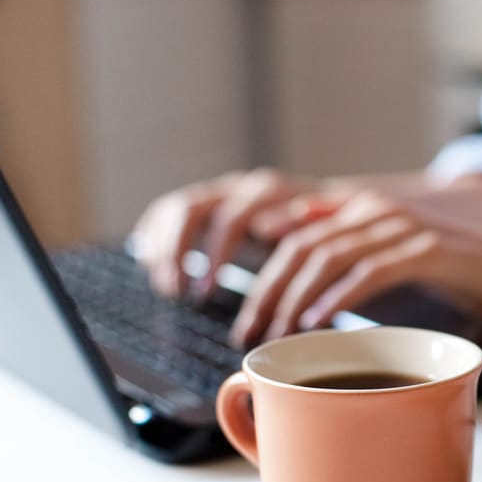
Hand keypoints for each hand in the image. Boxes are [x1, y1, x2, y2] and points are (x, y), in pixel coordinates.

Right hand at [133, 168, 324, 296]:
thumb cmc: (331, 234)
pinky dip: (155, 235)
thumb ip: (303, 227)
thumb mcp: (326, 235)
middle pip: (192, 210)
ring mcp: (219, 194)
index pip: (229, 218)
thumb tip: (267, 229)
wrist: (332, 212)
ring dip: (165, 248)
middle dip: (179, 252)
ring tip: (167, 288)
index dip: (214, 254)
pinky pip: (168, 211)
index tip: (205, 291)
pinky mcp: (205, 205)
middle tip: (177, 293)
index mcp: (267, 192)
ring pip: (176, 210)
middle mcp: (238, 188)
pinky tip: (149, 262)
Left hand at [229, 189, 481, 346]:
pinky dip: (337, 298)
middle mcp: (373, 210)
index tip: (248, 318)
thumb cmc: (454, 269)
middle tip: (250, 333)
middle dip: (267, 293)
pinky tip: (317, 321)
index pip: (293, 236)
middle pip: (300, 247)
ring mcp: (399, 227)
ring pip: (327, 258)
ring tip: (278, 332)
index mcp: (360, 208)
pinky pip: (368, 272)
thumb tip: (294, 248)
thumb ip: (349, 247)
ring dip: (295, 299)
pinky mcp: (423, 250)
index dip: (261, 277)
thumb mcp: (392, 255)